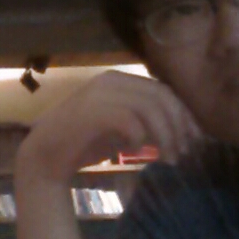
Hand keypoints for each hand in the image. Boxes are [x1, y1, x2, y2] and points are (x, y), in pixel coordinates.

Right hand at [16, 71, 201, 185]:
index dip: (183, 114)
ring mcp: (99, 94)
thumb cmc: (82, 143)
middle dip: (179, 126)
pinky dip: (141, 137)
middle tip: (185, 152)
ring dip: (166, 135)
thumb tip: (183, 129)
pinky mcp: (91, 112)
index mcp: (118, 80)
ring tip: (170, 158)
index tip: (194, 139)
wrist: (43, 155)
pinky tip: (138, 151)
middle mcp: (110, 80)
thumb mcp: (120, 127)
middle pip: (161, 97)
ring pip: (150, 108)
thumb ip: (144, 120)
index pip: (163, 90)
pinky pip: (130, 121)